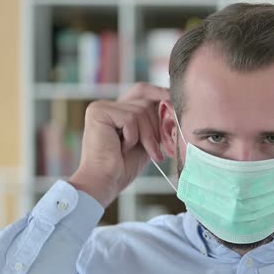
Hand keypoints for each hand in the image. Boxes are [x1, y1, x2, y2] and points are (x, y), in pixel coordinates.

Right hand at [69, 83, 167, 206]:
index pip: (142, 91)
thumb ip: (154, 120)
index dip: (160, 94)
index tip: (174, 103)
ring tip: (141, 152)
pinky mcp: (98, 112)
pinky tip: (122, 149)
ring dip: (146, 136)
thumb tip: (171, 100)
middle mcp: (107, 105)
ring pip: (140, 111)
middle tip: (156, 149)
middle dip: (156, 126)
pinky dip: (132, 137)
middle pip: (144, 101)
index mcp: (117, 109)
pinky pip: (130, 119)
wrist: (106, 182)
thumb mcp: (146, 139)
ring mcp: (101, 107)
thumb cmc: (124, 166)